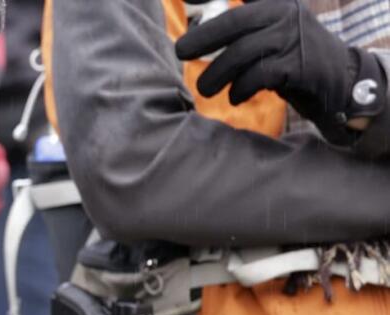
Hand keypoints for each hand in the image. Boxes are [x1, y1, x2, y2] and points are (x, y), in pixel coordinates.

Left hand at [176, 0, 385, 142]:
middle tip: (181, 52)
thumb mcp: (271, 33)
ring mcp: (294, 38)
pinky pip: (257, 75)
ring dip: (217, 74)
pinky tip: (236, 97)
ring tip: (206, 88)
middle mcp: (286, 14)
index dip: (213, 1)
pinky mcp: (298, 66)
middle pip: (235, 23)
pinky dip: (240, 89)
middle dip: (202, 38)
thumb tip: (195, 37)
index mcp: (276, 3)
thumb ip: (242, 29)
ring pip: (242, 53)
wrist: (340, 82)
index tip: (187, 7)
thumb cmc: (293, 59)